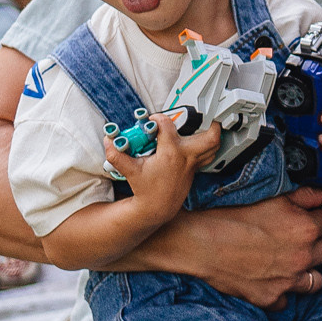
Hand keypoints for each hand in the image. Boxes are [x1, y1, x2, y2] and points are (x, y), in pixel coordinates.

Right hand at [101, 109, 220, 216]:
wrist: (157, 207)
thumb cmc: (146, 189)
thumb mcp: (130, 170)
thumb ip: (117, 155)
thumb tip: (108, 140)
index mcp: (171, 153)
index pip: (167, 125)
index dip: (158, 118)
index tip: (151, 120)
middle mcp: (186, 156)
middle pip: (209, 136)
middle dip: (209, 122)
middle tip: (203, 113)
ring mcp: (193, 163)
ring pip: (213, 146)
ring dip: (212, 133)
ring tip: (205, 123)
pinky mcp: (195, 169)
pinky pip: (209, 154)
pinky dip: (208, 146)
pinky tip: (200, 140)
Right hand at [142, 186, 321, 306]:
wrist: (200, 244)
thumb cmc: (230, 218)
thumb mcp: (272, 198)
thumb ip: (305, 196)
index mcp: (305, 228)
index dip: (314, 217)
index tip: (302, 217)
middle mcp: (302, 257)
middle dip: (316, 243)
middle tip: (298, 239)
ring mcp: (288, 280)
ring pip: (316, 280)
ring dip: (307, 271)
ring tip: (291, 262)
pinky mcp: (270, 298)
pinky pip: (286, 301)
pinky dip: (280, 292)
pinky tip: (270, 281)